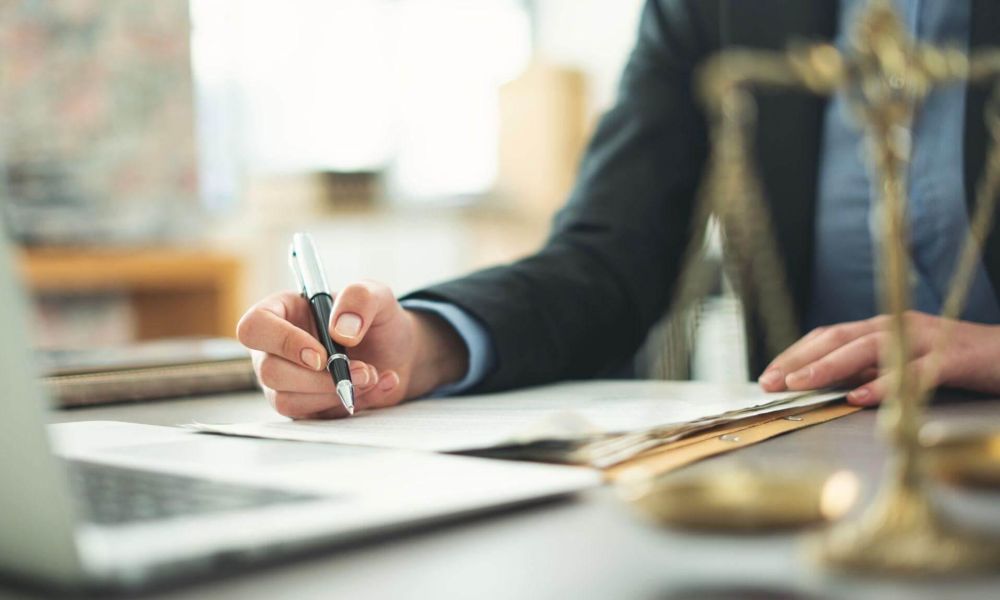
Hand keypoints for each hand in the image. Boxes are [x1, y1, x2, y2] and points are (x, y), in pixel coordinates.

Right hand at [236, 281, 468, 418]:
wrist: (395, 351)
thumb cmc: (374, 318)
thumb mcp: (375, 294)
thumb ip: (359, 299)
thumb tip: (340, 333)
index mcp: (281, 313)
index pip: (254, 328)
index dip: (283, 343)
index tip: (321, 356)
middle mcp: (274, 349)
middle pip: (270, 371)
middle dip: (321, 378)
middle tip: (363, 370)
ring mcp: (284, 382)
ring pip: (288, 401)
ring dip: (335, 393)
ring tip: (372, 376)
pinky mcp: (303, 407)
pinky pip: (314, 418)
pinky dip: (352, 405)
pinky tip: (379, 386)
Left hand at [758, 311, 999, 404]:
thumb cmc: (956, 362)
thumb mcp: (904, 363)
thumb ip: (870, 370)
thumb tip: (830, 387)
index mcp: (883, 327)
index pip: (828, 335)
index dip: (796, 353)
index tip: (767, 375)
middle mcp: (897, 326)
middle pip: (839, 338)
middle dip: (800, 359)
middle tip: (771, 381)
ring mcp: (924, 340)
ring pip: (868, 348)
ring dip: (828, 367)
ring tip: (800, 385)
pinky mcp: (952, 358)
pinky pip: (913, 371)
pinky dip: (884, 384)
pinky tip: (860, 397)